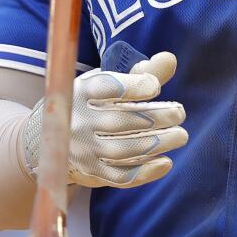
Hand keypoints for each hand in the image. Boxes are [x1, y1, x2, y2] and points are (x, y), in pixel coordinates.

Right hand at [21, 51, 186, 188]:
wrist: (55, 140)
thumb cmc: (94, 104)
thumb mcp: (109, 82)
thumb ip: (141, 71)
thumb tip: (169, 59)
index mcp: (81, 91)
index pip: (104, 87)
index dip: (132, 86)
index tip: (155, 87)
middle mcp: (78, 121)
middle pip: (118, 121)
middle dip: (155, 117)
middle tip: (179, 113)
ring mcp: (83, 151)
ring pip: (121, 150)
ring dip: (157, 144)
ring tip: (181, 135)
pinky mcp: (92, 173)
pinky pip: (120, 177)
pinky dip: (145, 172)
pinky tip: (166, 162)